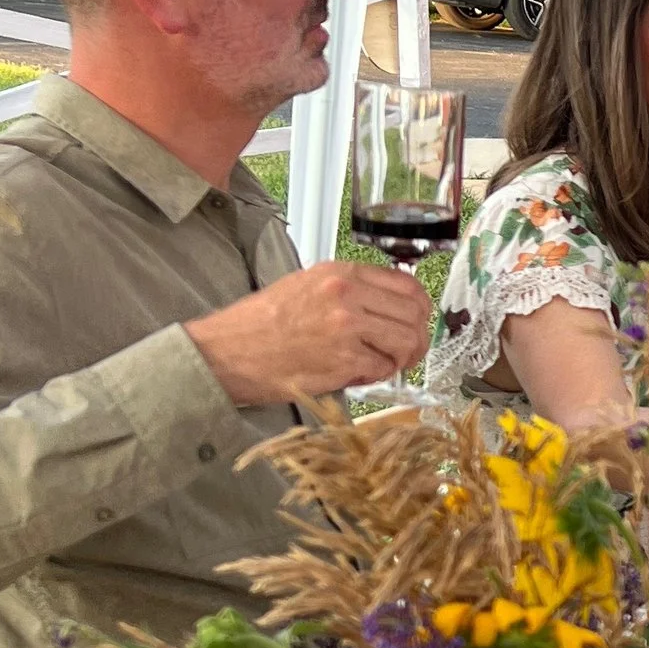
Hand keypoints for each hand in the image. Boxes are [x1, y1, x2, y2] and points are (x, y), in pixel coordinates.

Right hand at [188, 261, 430, 403]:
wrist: (228, 351)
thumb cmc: (261, 323)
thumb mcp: (306, 286)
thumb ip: (349, 291)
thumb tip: (387, 305)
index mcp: (340, 273)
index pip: (407, 284)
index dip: (419, 307)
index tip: (417, 320)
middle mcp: (347, 294)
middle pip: (414, 313)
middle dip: (418, 336)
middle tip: (408, 350)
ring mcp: (347, 326)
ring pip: (407, 341)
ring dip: (402, 357)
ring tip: (385, 363)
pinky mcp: (344, 358)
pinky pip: (384, 367)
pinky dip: (377, 374)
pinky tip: (359, 372)